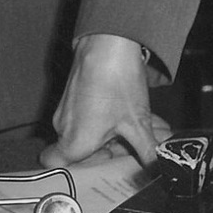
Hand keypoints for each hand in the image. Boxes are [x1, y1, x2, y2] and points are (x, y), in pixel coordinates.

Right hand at [41, 34, 170, 166]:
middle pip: (82, 152)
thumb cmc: (116, 81)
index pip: (54, 165)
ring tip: (143, 129)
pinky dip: (111, 120)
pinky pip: (90, 117)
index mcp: (74, 140)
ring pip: (90, 133)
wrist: (108, 42)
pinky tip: (134, 114)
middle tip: (134, 148)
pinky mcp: (73, 95)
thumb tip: (158, 168)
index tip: (101, 167)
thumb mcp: (138, 124)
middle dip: (111, 152)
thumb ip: (147, 152)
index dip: (75, 170)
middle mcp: (64, 127)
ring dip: (115, 135)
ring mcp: (67, 109)